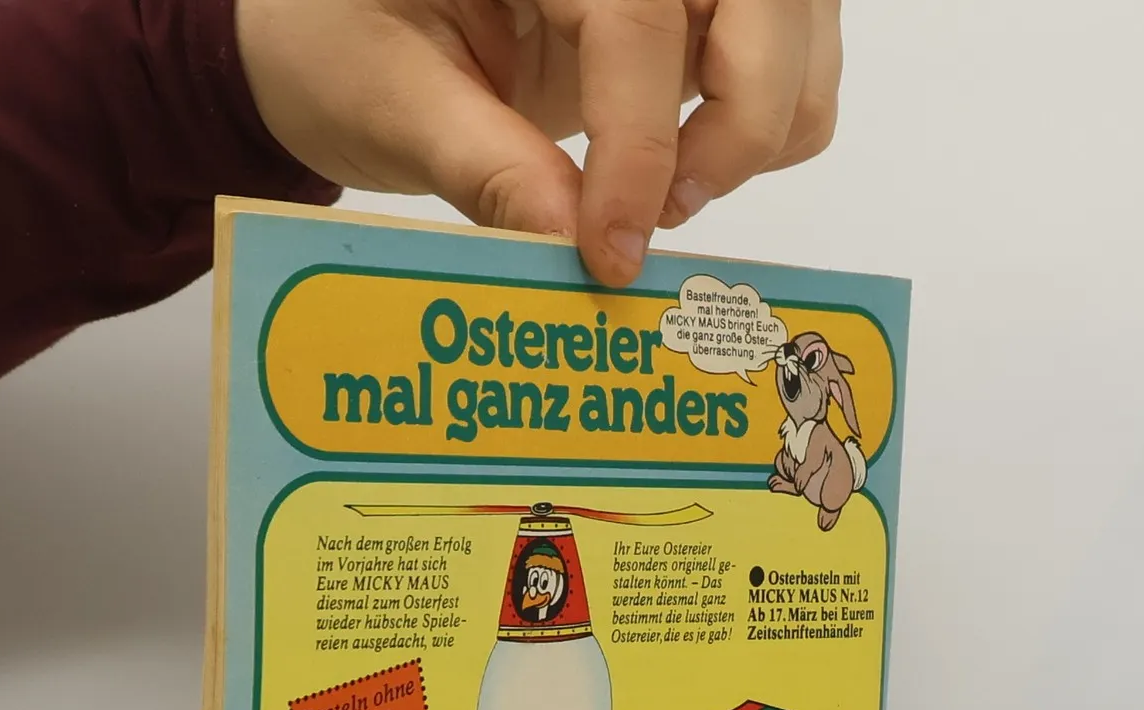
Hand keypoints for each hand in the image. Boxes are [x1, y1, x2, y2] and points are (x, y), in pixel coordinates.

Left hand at [237, 0, 840, 286]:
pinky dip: (769, 115)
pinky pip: (791, 42)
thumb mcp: (387, 100)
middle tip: (666, 214)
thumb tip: (569, 243)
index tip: (612, 252)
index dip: (638, 145)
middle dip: (742, 119)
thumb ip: (482, 164)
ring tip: (668, 194)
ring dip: (765, 121)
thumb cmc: (344, 39)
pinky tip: (682, 163)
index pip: (636, 15)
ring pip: (799, 18)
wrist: (347, 19)